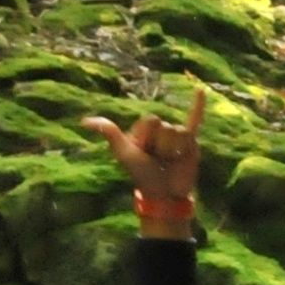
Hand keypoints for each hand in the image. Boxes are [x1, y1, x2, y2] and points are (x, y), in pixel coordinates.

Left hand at [84, 84, 205, 228]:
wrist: (165, 193)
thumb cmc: (142, 174)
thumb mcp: (125, 152)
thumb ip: (110, 133)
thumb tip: (84, 121)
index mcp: (143, 129)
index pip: (151, 119)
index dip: (148, 136)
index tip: (144, 151)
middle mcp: (160, 129)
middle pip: (166, 125)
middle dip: (163, 144)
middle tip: (159, 159)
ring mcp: (176, 135)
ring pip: (180, 132)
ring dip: (175, 149)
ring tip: (171, 161)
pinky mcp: (191, 142)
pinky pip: (195, 120)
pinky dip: (199, 105)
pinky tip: (201, 90)